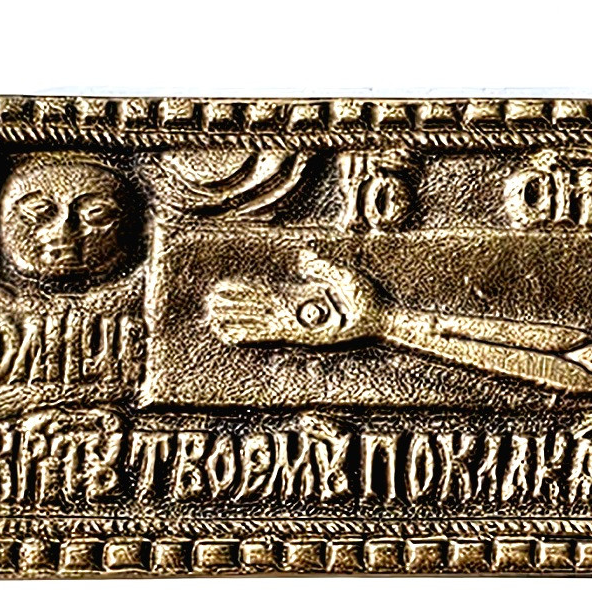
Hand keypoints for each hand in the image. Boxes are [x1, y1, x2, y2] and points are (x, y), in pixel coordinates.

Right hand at [205, 249, 381, 348]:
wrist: (380, 316)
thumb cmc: (366, 297)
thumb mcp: (343, 274)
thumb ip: (322, 266)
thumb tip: (304, 255)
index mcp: (302, 297)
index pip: (266, 293)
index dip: (245, 291)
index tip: (225, 287)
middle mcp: (296, 312)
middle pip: (257, 307)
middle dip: (235, 305)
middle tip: (210, 303)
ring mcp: (297, 324)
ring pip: (259, 322)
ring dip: (237, 321)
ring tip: (215, 320)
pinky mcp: (301, 334)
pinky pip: (271, 335)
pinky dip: (252, 334)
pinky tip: (236, 335)